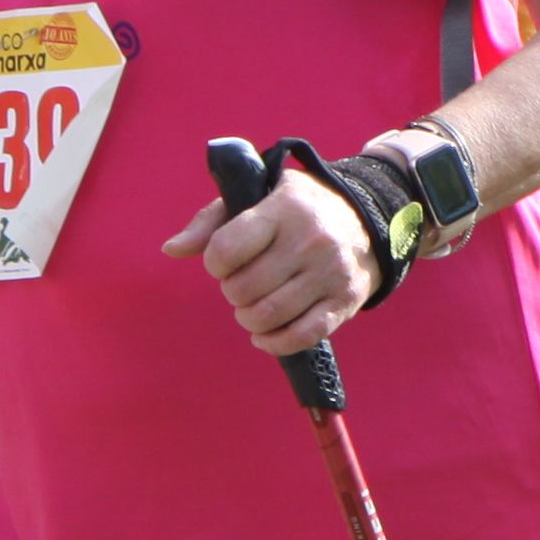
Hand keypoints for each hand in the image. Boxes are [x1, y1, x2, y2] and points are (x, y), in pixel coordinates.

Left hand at [169, 173, 380, 358]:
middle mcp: (311, 240)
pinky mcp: (345, 301)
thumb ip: (211, 221)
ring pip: (267, 316)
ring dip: (249, 318)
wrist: (369, 217)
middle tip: (245, 282)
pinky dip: (275, 343)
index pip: (225, 250)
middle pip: (242, 289)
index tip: (227, 259)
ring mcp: (331, 272)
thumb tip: (171, 250)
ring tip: (254, 305)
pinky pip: (301, 336)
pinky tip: (266, 334)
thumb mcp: (257, 196)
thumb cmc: (298, 208)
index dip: (215, 262)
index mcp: (284, 208)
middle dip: (233, 291)